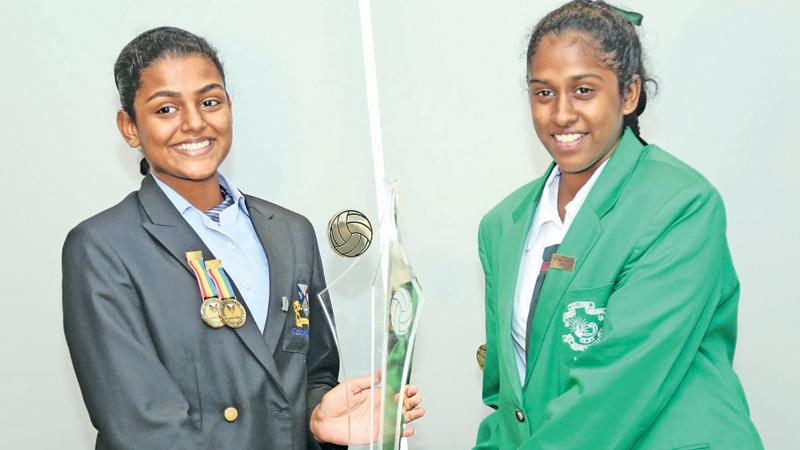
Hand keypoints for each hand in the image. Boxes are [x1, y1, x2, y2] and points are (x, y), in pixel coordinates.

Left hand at [310, 371, 424, 444]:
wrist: (322, 420)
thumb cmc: (332, 402)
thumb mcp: (350, 386)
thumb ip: (366, 380)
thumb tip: (380, 372)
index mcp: (374, 395)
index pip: (394, 392)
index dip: (404, 390)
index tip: (411, 388)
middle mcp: (378, 408)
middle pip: (400, 405)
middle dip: (411, 402)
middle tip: (416, 399)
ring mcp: (377, 421)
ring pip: (399, 419)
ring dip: (410, 415)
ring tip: (418, 411)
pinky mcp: (374, 433)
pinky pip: (391, 434)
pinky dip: (401, 433)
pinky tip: (408, 429)